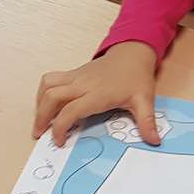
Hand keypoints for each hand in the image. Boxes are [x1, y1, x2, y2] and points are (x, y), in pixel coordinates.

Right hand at [34, 42, 159, 145]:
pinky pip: (50, 80)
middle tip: (39, 134)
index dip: (60, 128)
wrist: (132, 52)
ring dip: (39, 103)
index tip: (59, 142)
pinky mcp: (73, 73)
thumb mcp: (145, 100)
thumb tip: (154, 141)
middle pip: (51, 97)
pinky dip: (44, 93)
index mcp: (97, 94)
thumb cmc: (136, 77)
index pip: (70, 110)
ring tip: (41, 121)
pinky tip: (48, 106)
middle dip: (41, 117)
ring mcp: (75, 77)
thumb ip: (147, 122)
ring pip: (46, 85)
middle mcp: (82, 84)